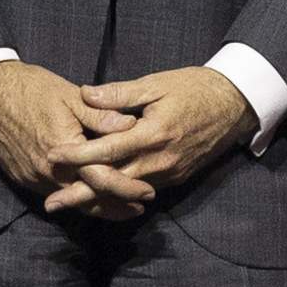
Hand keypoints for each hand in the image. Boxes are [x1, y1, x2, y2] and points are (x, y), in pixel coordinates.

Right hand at [0, 60, 148, 219]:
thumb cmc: (30, 88)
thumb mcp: (70, 96)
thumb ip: (101, 116)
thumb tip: (132, 126)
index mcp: (64, 149)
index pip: (102, 179)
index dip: (127, 188)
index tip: (148, 192)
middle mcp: (47, 170)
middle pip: (88, 199)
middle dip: (116, 206)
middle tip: (139, 207)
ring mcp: (32, 177)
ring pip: (71, 201)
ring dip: (96, 205)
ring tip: (121, 208)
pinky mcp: (22, 178)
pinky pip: (54, 193)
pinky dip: (74, 197)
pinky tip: (89, 195)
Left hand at [44, 65, 259, 211]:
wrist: (235, 105)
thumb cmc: (194, 88)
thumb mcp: (156, 83)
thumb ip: (120, 93)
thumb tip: (85, 94)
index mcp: (153, 133)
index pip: (108, 149)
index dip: (77, 155)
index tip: (52, 156)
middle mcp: (161, 159)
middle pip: (113, 182)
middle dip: (81, 194)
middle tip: (51, 204)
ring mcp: (170, 172)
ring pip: (127, 190)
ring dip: (98, 198)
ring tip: (69, 203)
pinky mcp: (177, 177)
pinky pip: (144, 189)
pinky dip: (121, 194)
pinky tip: (102, 196)